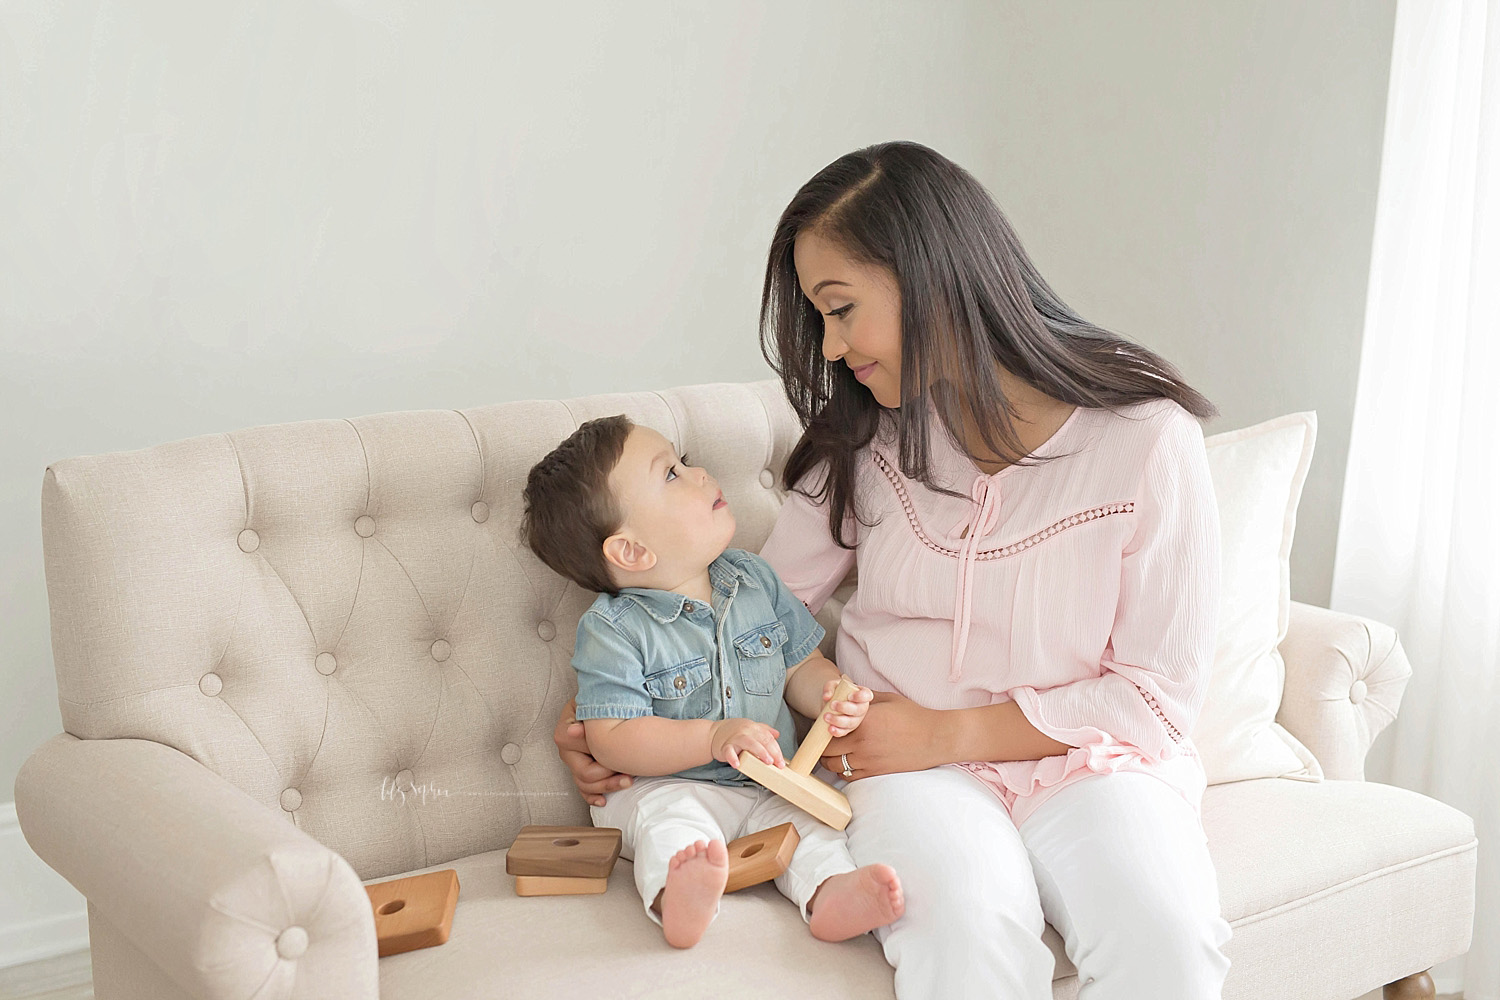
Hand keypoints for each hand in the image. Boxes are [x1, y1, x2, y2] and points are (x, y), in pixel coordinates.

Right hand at [553, 699, 633, 806]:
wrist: (613, 705)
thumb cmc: (606, 701)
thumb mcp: (597, 703)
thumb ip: (588, 716)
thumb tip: (573, 731)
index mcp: (566, 727)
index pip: (571, 744)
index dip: (595, 754)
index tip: (614, 757)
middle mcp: (567, 746)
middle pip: (582, 771)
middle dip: (607, 775)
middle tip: (628, 774)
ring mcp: (573, 760)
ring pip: (584, 783)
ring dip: (606, 786)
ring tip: (627, 781)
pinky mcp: (582, 770)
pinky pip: (583, 788)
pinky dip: (593, 796)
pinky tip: (603, 800)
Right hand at [709, 718, 785, 769]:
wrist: (713, 733)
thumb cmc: (734, 732)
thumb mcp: (750, 728)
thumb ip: (764, 730)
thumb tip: (777, 734)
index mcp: (753, 727)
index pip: (768, 738)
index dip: (777, 749)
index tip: (782, 761)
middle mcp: (746, 731)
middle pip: (762, 740)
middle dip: (773, 752)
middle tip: (779, 764)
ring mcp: (735, 738)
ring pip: (750, 743)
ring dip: (760, 752)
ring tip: (767, 762)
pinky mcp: (725, 747)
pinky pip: (729, 752)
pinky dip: (733, 758)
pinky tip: (738, 764)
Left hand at [819, 689, 946, 779]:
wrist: (935, 738)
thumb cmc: (913, 716)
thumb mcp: (887, 699)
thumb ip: (863, 697)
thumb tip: (845, 693)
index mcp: (864, 720)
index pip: (830, 726)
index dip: (822, 726)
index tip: (822, 724)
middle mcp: (862, 742)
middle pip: (827, 749)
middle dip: (821, 744)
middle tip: (822, 740)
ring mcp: (868, 760)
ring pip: (835, 766)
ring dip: (829, 760)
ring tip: (830, 754)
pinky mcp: (875, 772)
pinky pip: (849, 776)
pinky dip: (843, 771)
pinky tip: (845, 764)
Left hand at [820, 679, 873, 736]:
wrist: (831, 703)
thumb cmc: (837, 692)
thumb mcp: (833, 685)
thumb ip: (829, 688)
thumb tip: (826, 697)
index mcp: (862, 694)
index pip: (866, 695)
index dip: (860, 697)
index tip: (849, 696)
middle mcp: (862, 708)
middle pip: (858, 710)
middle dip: (845, 708)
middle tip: (831, 705)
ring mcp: (856, 720)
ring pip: (851, 723)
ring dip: (838, 721)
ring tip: (826, 717)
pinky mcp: (849, 729)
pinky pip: (845, 731)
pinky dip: (837, 731)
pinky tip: (830, 728)